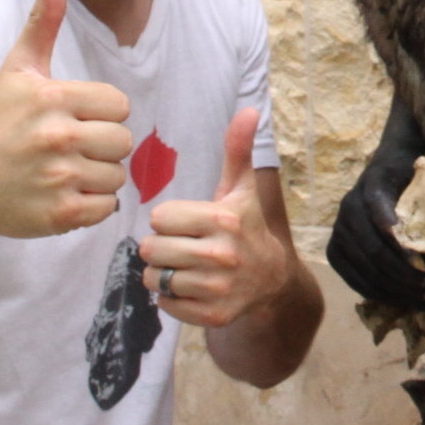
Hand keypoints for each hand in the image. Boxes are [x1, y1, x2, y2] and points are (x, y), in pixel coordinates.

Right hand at [0, 0, 134, 243]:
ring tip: (66, 170)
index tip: (74, 117)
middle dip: (102, 145)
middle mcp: (56, 137)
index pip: (119, 105)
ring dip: (98, 175)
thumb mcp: (18, 68)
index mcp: (52, 98)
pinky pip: (107, 208)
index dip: (102, 113)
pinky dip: (92, 205)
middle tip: (70, 147)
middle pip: (122, 141)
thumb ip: (43, 21)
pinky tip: (64, 194)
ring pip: (117, 176)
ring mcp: (58, 178)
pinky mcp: (60, 215)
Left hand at [139, 110, 294, 327]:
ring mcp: (218, 288)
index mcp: (224, 219)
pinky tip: (189, 287)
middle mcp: (222, 255)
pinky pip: (165, 304)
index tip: (186, 222)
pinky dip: (170, 297)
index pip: (160, 218)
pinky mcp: (212, 314)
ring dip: (162, 272)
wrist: (272, 279)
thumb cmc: (246, 226)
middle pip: (152, 248)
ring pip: (155, 277)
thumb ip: (237, 150)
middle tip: (180, 246)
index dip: (169, 219)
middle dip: (160, 246)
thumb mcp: (240, 189)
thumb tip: (250, 109)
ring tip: (181, 265)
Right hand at [326, 98, 424, 309]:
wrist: (388, 165)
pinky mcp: (339, 257)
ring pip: (371, 278)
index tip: (423, 265)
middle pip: (377, 257)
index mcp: (370, 187)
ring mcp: (340, 236)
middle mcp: (348, 212)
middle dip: (414, 281)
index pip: (381, 220)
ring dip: (409, 297)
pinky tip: (422, 304)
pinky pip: (362, 286)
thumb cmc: (414, 170)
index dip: (400, 245)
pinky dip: (393, 299)